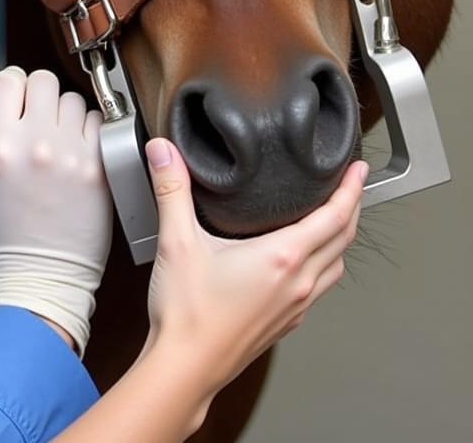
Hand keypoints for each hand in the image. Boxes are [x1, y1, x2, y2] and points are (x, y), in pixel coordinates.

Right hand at [0, 67, 112, 357]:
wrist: (43, 282)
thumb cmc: (1, 245)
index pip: (8, 80)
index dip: (8, 84)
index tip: (10, 96)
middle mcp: (36, 145)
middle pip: (43, 80)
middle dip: (36, 91)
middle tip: (33, 113)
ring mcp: (71, 155)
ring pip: (72, 99)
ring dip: (63, 110)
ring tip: (55, 133)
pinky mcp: (98, 168)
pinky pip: (99, 123)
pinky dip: (89, 128)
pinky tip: (76, 146)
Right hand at [143, 137, 367, 399]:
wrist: (186, 368)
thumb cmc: (188, 314)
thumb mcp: (177, 240)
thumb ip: (172, 189)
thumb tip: (164, 151)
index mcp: (281, 258)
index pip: (334, 217)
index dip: (350, 188)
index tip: (356, 168)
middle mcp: (298, 283)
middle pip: (343, 239)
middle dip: (351, 208)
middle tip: (351, 184)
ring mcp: (295, 306)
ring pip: (335, 266)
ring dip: (340, 238)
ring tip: (333, 219)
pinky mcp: (284, 322)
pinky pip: (318, 287)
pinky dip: (323, 264)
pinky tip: (302, 261)